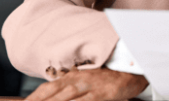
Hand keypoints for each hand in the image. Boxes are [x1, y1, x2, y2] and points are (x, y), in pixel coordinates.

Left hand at [26, 66, 148, 100]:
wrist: (135, 70)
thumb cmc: (110, 79)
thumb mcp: (88, 80)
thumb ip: (70, 88)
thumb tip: (53, 96)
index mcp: (74, 75)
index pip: (47, 88)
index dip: (33, 98)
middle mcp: (79, 79)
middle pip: (52, 94)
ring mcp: (90, 86)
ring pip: (65, 98)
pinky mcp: (102, 94)